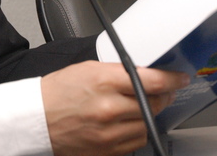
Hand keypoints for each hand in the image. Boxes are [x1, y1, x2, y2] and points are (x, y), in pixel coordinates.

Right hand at [42, 61, 189, 155]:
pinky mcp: (106, 151)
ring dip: (147, 115)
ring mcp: (108, 133)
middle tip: (161, 92)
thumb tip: (146, 75)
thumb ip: (119, 72)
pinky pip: (135, 142)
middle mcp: (109, 108)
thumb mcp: (88, 69)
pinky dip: (135, 131)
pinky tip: (124, 123)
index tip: (180, 78)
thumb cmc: (58, 92)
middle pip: (154, 104)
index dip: (171, 80)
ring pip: (147, 124)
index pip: (152, 81)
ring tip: (134, 107)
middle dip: (162, 97)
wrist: (36, 118)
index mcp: (104, 82)